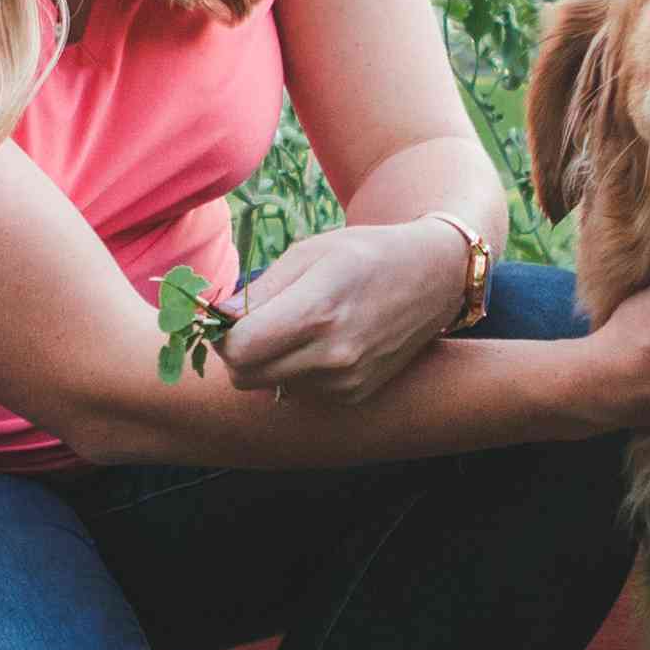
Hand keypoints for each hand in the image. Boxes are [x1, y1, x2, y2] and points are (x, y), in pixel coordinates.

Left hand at [213, 218, 473, 404]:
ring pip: (269, 386)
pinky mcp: (355, 395)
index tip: (228, 317)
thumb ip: (259, 291)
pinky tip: (319, 343)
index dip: (222, 334)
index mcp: (317, 312)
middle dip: (237, 353)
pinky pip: (299, 392)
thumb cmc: (365, 254)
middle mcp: (333, 356)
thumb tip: (217, 318)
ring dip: (267, 363)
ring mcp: (346, 382)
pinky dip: (295, 371)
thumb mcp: (308, 253)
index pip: (238, 349)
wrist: (432, 276)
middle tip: (250, 324)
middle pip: (245, 377)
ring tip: (294, 328)